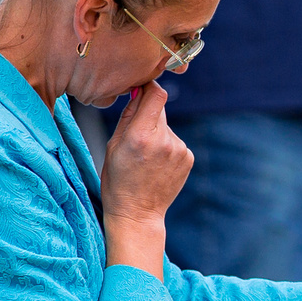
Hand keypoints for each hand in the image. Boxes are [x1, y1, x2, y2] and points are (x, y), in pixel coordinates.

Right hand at [99, 81, 192, 234]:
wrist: (138, 213)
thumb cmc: (118, 180)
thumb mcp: (113, 145)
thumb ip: (129, 115)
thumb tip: (138, 91)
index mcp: (141, 136)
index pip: (156, 94)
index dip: (149, 87)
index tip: (142, 88)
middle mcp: (164, 141)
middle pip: (160, 110)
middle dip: (148, 116)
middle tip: (136, 136)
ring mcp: (179, 150)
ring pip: (166, 128)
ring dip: (157, 134)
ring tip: (146, 157)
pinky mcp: (188, 158)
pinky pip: (175, 142)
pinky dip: (166, 147)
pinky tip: (156, 165)